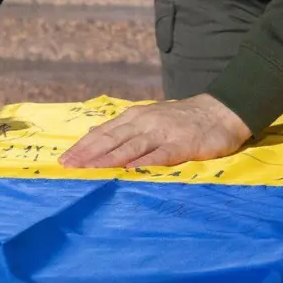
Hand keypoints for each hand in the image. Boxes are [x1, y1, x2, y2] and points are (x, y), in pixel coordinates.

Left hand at [59, 94, 251, 168]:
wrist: (219, 112)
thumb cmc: (180, 119)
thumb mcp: (147, 118)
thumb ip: (122, 128)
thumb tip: (92, 134)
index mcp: (134, 117)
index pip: (103, 133)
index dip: (83, 146)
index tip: (64, 160)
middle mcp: (144, 122)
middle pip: (111, 139)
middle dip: (88, 153)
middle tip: (68, 166)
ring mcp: (163, 133)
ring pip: (130, 147)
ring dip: (109, 158)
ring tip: (90, 169)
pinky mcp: (182, 144)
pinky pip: (160, 155)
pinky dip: (144, 162)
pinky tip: (130, 170)